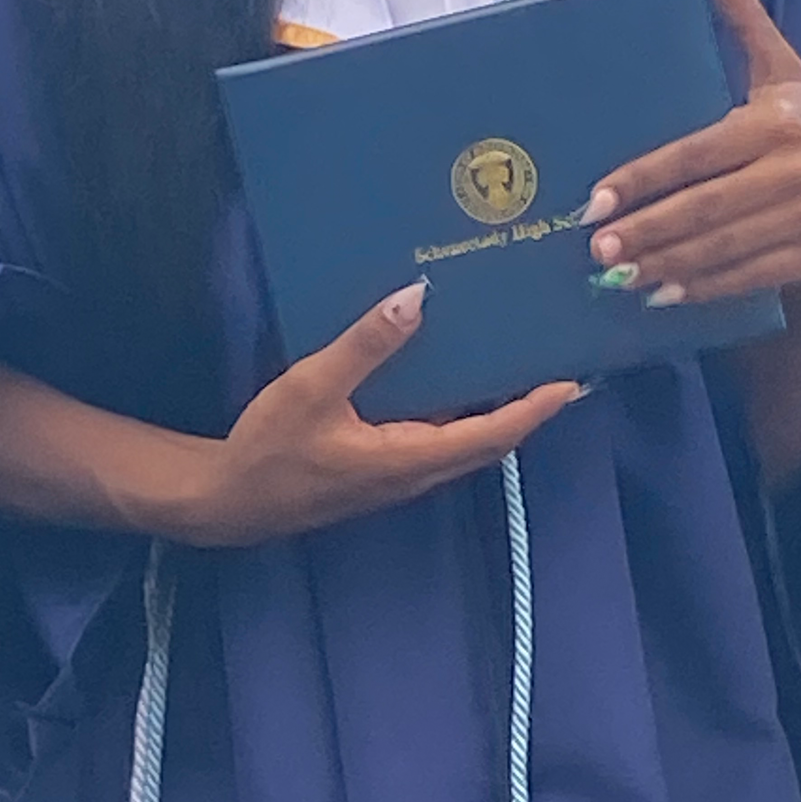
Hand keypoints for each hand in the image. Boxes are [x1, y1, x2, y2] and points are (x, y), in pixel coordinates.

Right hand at [189, 283, 577, 545]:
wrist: (229, 503)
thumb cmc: (271, 450)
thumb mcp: (312, 388)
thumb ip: (365, 346)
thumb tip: (416, 298)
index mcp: (409, 459)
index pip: (491, 435)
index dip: (534, 409)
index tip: (571, 382)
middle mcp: (416, 473)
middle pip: (488, 441)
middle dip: (526, 408)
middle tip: (555, 364)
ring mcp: (399, 475)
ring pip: (464, 442)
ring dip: (494, 411)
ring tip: (515, 364)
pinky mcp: (382, 468)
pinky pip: (437, 439)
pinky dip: (459, 412)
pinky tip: (452, 378)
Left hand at [583, 0, 800, 303]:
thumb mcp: (782, 69)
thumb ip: (746, 20)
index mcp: (776, 121)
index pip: (695, 154)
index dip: (643, 179)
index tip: (595, 200)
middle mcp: (795, 170)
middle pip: (706, 207)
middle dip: (648, 230)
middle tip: (595, 247)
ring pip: (724, 246)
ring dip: (667, 264)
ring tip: (615, 275)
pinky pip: (749, 274)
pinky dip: (704, 286)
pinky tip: (662, 294)